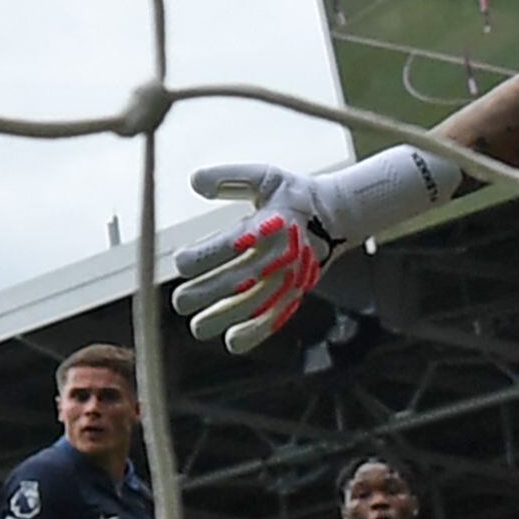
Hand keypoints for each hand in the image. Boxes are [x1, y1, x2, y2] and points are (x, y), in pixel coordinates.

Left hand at [171, 165, 340, 354]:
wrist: (338, 216)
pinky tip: (231, 341)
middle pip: (233, 281)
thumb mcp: (264, 177)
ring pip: (250, 306)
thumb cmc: (293, 196)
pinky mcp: (296, 294)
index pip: (225, 246)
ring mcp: (287, 279)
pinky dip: (254, 333)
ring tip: (196, 327)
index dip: (197, 258)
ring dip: (220, 319)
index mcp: (265, 227)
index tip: (181, 262)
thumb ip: (228, 178)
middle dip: (201, 294)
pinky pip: (275, 318)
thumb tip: (193, 182)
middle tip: (180, 302)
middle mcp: (276, 256)